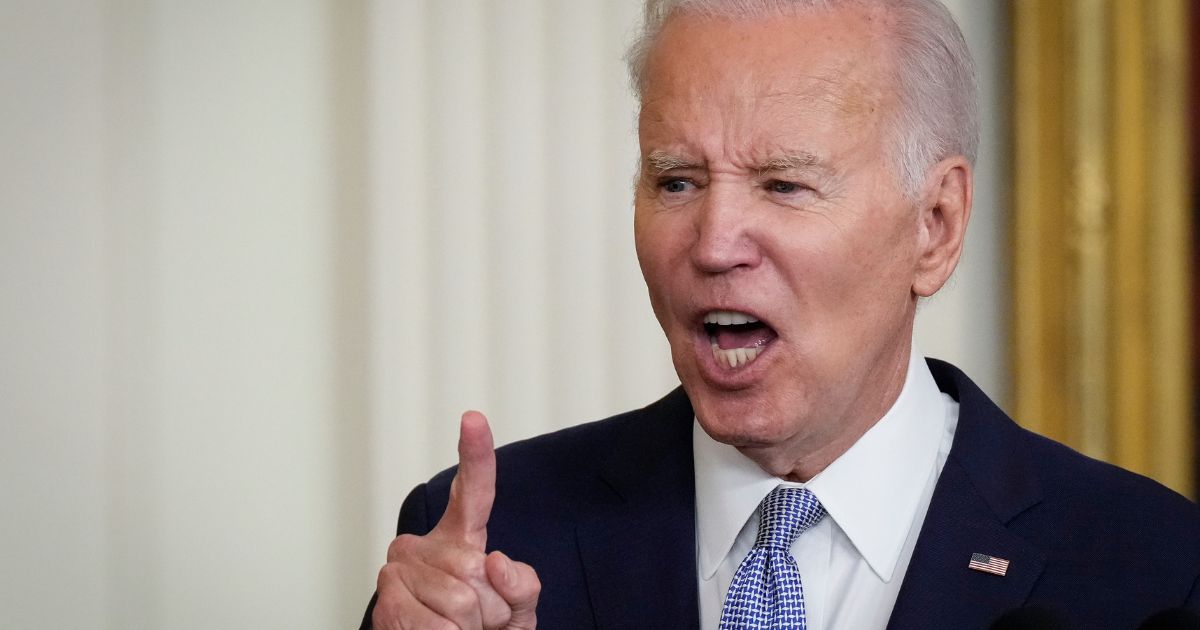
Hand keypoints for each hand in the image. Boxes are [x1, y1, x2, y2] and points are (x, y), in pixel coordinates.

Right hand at [373, 411, 540, 629]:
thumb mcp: (516, 610)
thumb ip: (522, 585)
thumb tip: (495, 563)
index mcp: (460, 538)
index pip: (473, 492)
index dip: (475, 454)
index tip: (473, 418)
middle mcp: (422, 545)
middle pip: (476, 571)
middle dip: (489, 609)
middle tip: (474, 622)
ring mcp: (398, 569)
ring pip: (461, 601)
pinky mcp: (386, 601)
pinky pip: (439, 626)